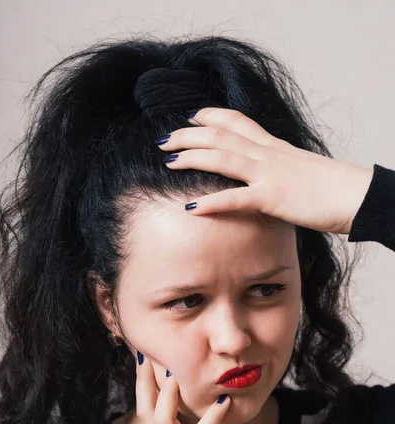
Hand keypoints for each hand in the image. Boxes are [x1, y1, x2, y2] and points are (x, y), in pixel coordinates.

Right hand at [135, 355, 249, 423]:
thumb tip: (234, 416)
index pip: (151, 412)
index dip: (145, 387)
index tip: (146, 361)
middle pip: (147, 412)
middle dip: (144, 383)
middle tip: (146, 354)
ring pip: (162, 422)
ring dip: (167, 395)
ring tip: (174, 370)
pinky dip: (212, 417)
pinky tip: (223, 400)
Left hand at [158, 107, 373, 234]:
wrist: (357, 196)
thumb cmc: (333, 188)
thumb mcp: (302, 170)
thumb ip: (281, 169)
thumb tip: (268, 177)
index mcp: (275, 147)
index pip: (237, 121)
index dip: (210, 116)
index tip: (190, 117)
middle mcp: (268, 154)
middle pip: (221, 135)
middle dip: (188, 135)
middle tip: (164, 140)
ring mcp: (269, 174)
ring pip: (223, 157)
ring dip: (191, 157)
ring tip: (168, 162)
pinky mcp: (272, 198)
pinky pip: (235, 198)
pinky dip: (211, 202)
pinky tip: (191, 208)